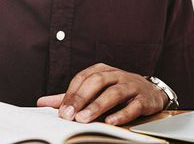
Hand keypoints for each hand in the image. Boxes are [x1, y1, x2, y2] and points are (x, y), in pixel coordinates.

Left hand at [36, 63, 166, 125]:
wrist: (151, 92)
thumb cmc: (117, 91)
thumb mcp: (94, 90)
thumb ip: (70, 96)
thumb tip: (42, 102)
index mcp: (102, 70)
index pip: (83, 78)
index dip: (71, 94)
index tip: (62, 111)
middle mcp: (117, 75)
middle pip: (97, 82)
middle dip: (82, 98)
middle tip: (70, 115)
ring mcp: (131, 85)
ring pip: (114, 93)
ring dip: (98, 106)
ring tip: (85, 119)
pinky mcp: (144, 99)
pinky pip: (133, 106)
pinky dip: (122, 113)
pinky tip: (111, 122)